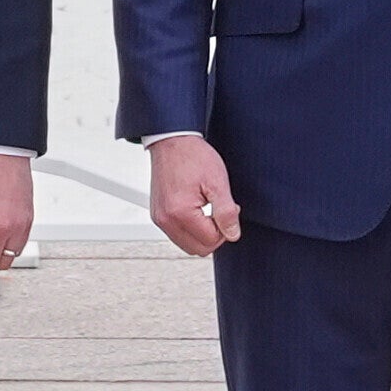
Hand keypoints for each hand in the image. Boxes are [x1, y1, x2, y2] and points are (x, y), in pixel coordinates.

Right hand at [143, 130, 241, 256]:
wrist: (172, 140)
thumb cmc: (192, 156)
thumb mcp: (217, 182)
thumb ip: (226, 212)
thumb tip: (232, 234)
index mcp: (180, 213)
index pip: (210, 241)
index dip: (226, 229)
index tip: (229, 210)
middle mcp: (165, 219)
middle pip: (198, 249)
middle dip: (214, 235)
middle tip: (220, 213)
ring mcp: (159, 218)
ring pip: (187, 245)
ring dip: (202, 234)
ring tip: (208, 211)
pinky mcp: (158, 214)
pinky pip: (177, 234)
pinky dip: (190, 229)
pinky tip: (197, 211)